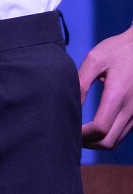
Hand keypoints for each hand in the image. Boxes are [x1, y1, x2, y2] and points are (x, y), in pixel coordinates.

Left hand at [80, 25, 132, 149]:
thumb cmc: (118, 50)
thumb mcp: (95, 59)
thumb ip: (81, 83)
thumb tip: (71, 104)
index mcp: (118, 95)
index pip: (100, 127)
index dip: (82, 134)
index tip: (67, 128)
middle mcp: (131, 108)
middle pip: (108, 141)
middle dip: (87, 143)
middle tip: (69, 135)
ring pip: (116, 140)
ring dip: (97, 142)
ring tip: (78, 133)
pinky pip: (123, 132)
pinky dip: (107, 136)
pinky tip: (92, 129)